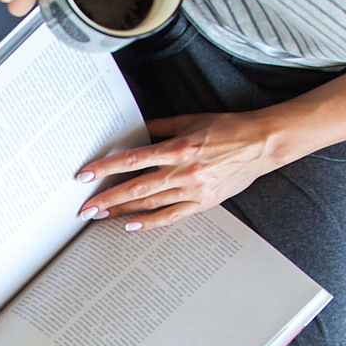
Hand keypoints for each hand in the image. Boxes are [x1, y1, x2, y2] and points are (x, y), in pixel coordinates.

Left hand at [73, 110, 307, 230]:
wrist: (261, 144)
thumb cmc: (227, 128)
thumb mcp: (190, 119)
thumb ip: (160, 126)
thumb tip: (135, 129)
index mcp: (177, 148)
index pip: (131, 160)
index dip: (105, 168)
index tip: (84, 176)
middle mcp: (183, 171)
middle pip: (135, 187)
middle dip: (107, 199)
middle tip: (84, 209)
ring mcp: (194, 190)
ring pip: (150, 204)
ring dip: (122, 211)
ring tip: (101, 217)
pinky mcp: (204, 202)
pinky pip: (172, 216)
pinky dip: (151, 223)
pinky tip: (132, 226)